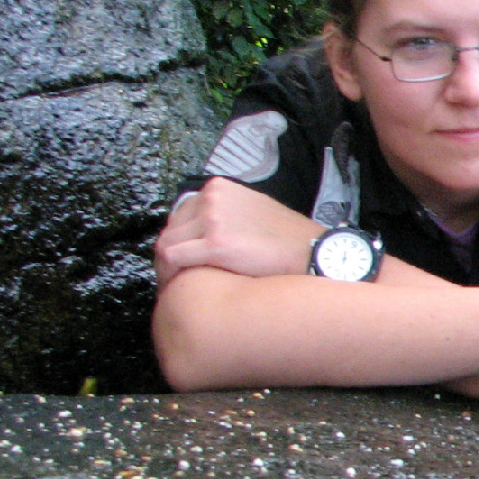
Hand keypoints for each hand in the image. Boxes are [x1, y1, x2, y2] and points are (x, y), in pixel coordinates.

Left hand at [155, 178, 320, 286]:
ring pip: (166, 244)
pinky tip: (177, 290)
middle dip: (170, 257)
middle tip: (176, 279)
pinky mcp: (215, 243)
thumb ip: (227, 215)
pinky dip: (168, 275)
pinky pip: (172, 259)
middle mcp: (212, 197)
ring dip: (166, 268)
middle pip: (171, 229)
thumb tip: (204, 236)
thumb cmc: (289, 240)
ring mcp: (213, 218)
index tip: (181, 262)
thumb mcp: (254, 211)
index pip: (180, 215)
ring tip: (176, 287)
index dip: (178, 242)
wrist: (312, 251)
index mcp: (219, 188)